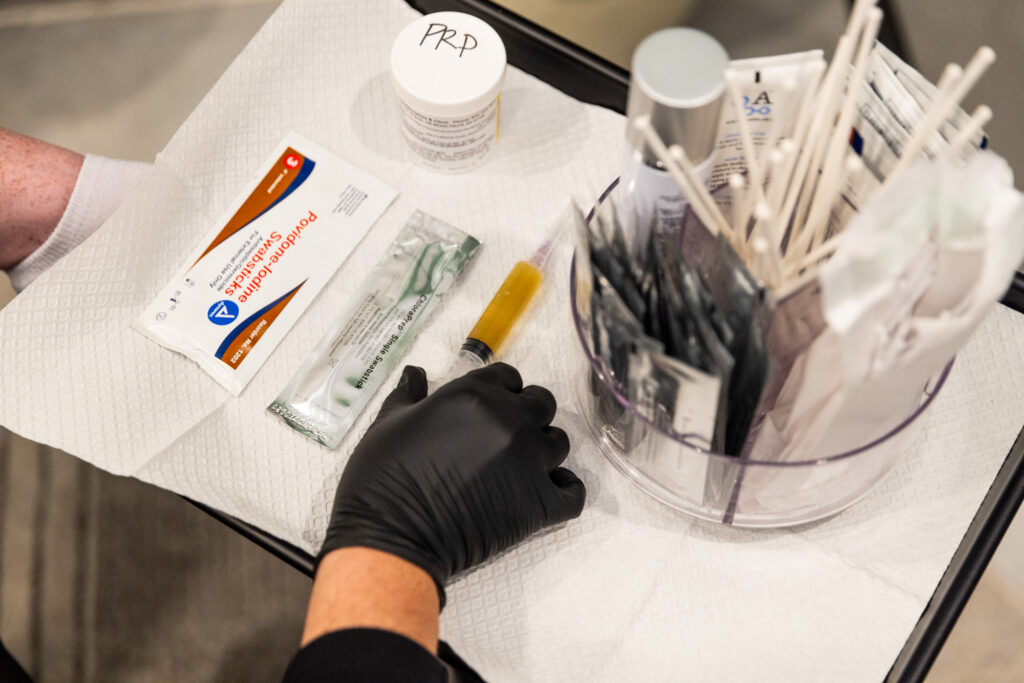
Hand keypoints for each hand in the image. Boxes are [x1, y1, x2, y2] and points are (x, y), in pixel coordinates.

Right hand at [320, 363, 585, 604]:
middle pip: (542, 404)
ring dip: (544, 452)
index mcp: (475, 396)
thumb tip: (415, 372)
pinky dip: (564, 491)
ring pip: (559, 444)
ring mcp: (529, 463)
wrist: (392, 538)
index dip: (502, 391)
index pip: (509, 377)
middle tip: (505, 439)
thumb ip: (409, 394)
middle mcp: (510, 422)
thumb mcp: (387, 424)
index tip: (490, 409)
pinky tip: (547, 493)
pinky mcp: (539, 504)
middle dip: (528, 416)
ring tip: (519, 469)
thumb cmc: (382, 479)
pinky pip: (573, 492)